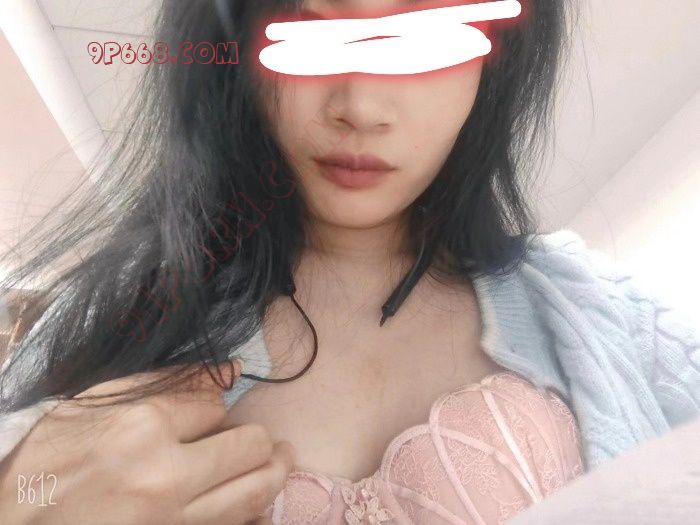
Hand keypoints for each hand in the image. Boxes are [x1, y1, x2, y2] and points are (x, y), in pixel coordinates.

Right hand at [0, 360, 295, 523]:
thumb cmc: (49, 461)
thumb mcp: (94, 402)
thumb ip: (163, 380)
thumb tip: (227, 368)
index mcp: (143, 427)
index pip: (215, 405)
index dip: (217, 406)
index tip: (210, 415)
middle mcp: (165, 475)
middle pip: (250, 447)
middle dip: (262, 439)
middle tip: (269, 439)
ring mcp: (171, 520)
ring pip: (255, 492)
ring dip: (276, 471)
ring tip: (282, 459)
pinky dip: (253, 512)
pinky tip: (256, 501)